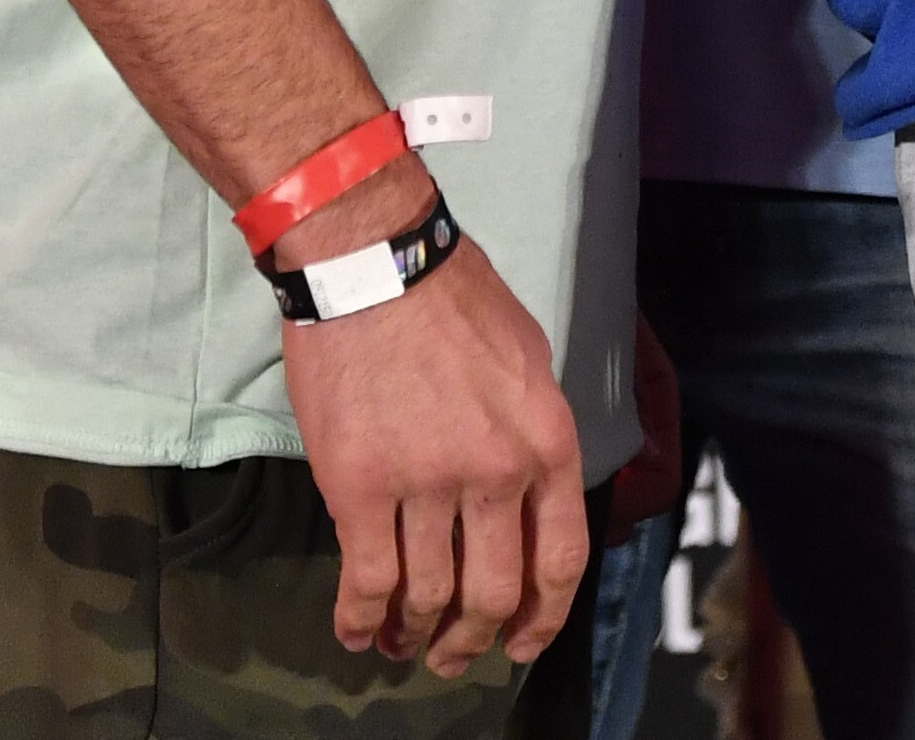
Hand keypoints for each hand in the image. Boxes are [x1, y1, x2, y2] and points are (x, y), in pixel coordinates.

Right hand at [280, 221, 588, 679]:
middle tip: (454, 656)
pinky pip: (366, 578)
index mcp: (546, 442)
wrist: (373, 258)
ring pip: (429, 596)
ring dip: (415, 634)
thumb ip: (535, 431)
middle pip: (493, 593)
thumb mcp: (529, 358)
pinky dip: (360, 617)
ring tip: (401, 644)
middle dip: (473, 640)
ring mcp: (427, 484)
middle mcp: (497, 474)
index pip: (559, 561)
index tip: (520, 643)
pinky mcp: (359, 487)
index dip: (540, 618)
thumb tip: (534, 491)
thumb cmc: (453, 295)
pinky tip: (355, 629)